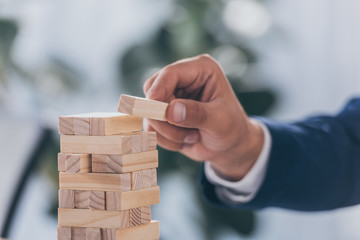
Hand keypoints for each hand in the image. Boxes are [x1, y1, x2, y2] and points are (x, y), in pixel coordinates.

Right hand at [143, 54, 263, 180]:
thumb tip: (172, 111)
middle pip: (152, 91)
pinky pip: (151, 127)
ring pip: (149, 113)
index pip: (170, 73)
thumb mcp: (220, 120)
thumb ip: (197, 114)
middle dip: (163, 117)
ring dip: (168, 132)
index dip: (159, 89)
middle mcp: (183, 79)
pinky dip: (165, 139)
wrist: (229, 146)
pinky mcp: (163, 114)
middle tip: (182, 133)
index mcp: (201, 69)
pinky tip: (185, 141)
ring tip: (192, 137)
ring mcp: (171, 96)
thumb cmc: (231, 128)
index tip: (152, 107)